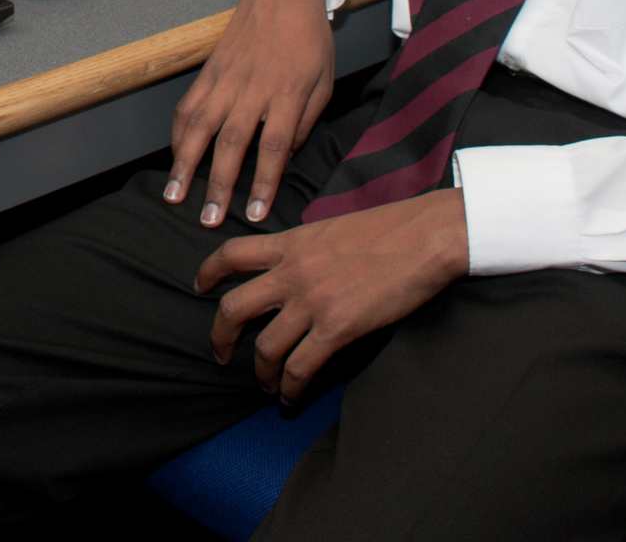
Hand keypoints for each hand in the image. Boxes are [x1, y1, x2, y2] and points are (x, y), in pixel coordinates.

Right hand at [164, 0, 336, 226]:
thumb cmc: (310, 40)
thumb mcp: (324, 80)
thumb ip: (305, 120)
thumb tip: (283, 156)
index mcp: (288, 92)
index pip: (274, 145)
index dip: (262, 182)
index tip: (253, 214)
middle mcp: (252, 89)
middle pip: (232, 142)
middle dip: (218, 184)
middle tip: (208, 219)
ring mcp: (225, 79)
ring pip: (200, 126)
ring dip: (185, 163)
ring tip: (174, 195)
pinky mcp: (208, 71)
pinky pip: (188, 106)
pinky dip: (178, 134)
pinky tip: (174, 157)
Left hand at [196, 190, 467, 401]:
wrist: (426, 236)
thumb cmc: (391, 228)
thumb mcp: (333, 228)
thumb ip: (308, 249)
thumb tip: (299, 271)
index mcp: (291, 242)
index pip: (232, 253)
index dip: (208, 272)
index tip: (199, 287)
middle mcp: (292, 272)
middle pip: (234, 308)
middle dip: (220, 336)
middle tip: (220, 354)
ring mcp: (312, 302)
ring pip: (265, 347)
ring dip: (260, 372)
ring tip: (265, 384)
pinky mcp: (337, 328)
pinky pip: (300, 367)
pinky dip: (290, 388)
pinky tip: (290, 397)